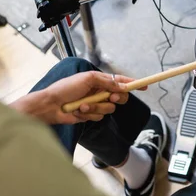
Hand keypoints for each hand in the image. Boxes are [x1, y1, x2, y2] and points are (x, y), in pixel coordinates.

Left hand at [10, 71, 145, 124]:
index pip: (120, 81)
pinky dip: (89, 114)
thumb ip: (107, 82)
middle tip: (110, 98)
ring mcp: (95, 104)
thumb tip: (121, 85)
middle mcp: (99, 92)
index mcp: (99, 80)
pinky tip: (78, 111)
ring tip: (83, 106)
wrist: (50, 105)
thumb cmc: (66, 88)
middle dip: (116, 99)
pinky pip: (99, 116)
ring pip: (109, 109)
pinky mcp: (90, 115)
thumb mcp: (88, 79)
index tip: (144, 85)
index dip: (133, 83)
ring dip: (96, 107)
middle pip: (120, 97)